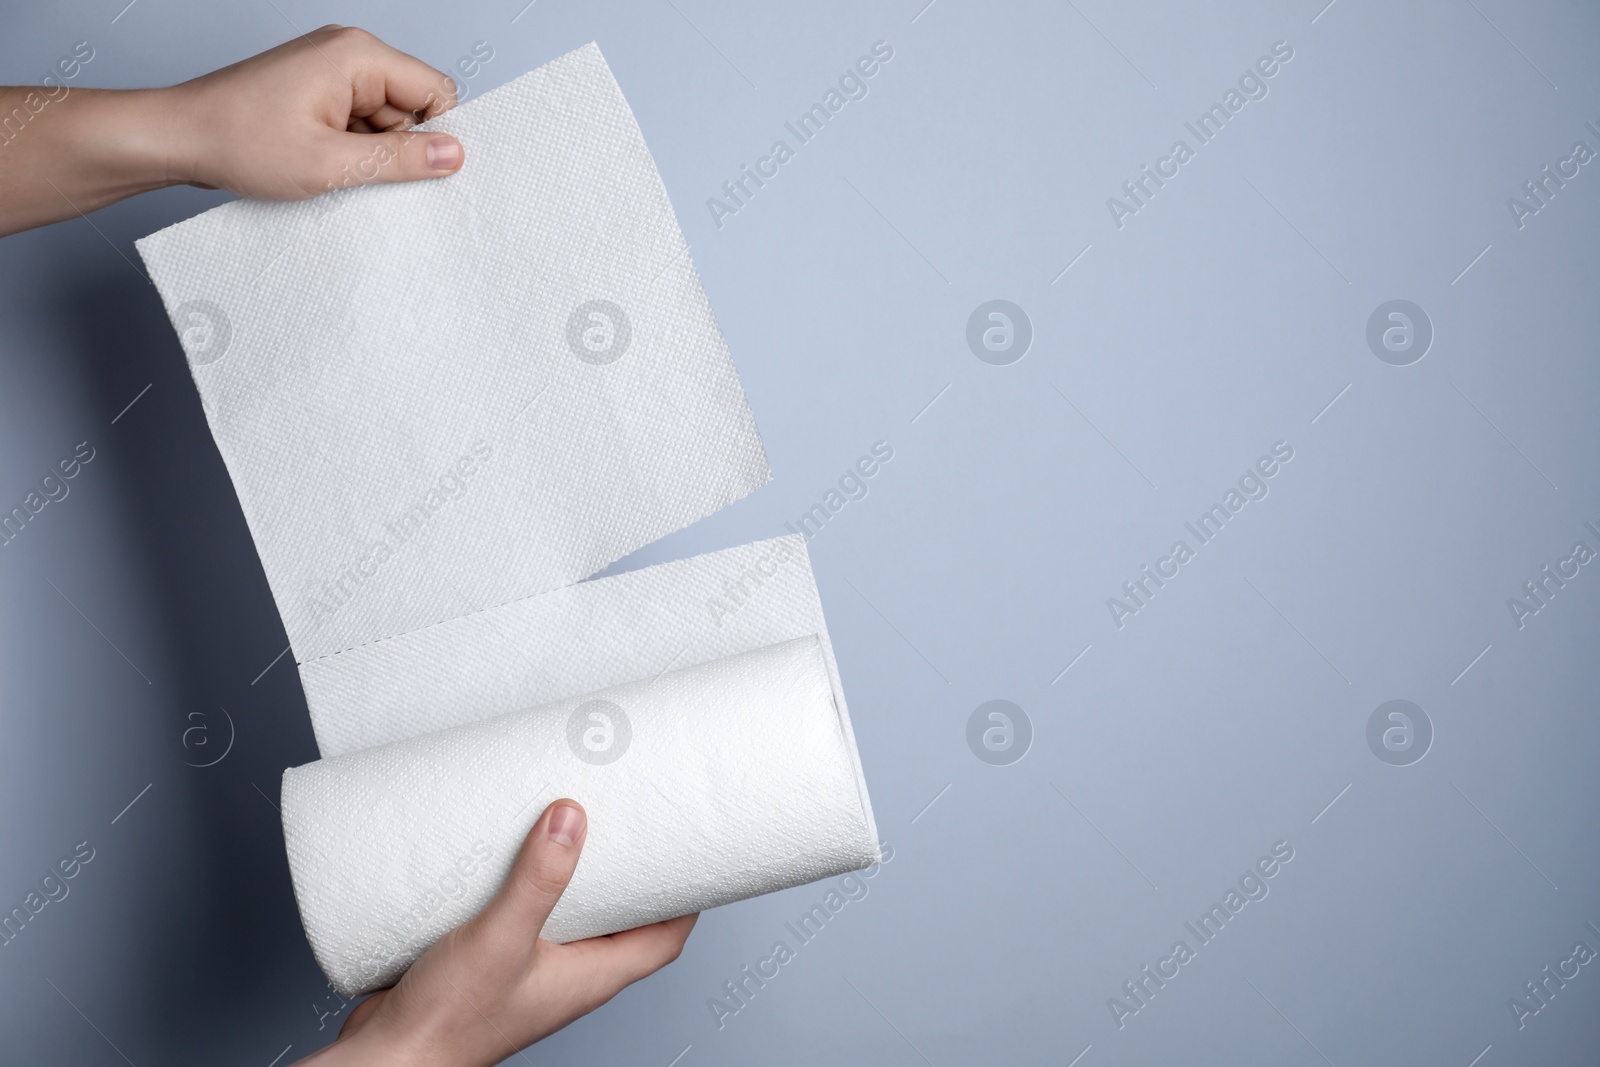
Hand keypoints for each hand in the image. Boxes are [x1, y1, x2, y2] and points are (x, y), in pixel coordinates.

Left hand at [161, 24, 463, 199]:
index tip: (417, 171)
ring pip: (385, 120)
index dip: (435, 135)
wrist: (177, 138)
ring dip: (368, 152)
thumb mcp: (331, 163)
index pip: (436, 91)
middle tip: (357, 171)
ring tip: (329, 167)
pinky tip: (322, 165)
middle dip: (395, 147)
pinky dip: (350, 150)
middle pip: (411, 107)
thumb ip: (401, 160)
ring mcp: (330, 71)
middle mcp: (347, 53)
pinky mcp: (317, 91)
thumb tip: (454, 155)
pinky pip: (358, 123)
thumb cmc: (238, 140)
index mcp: (358, 55)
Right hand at [294, 801, 696, 1066]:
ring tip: (571, 828)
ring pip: (571, 920)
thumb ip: (539, 879)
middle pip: (621, 924)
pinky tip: (508, 859)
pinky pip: (526, 920)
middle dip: (630, 877)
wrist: (387, 1059)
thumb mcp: (501, 937)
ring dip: (575, 878)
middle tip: (630, 826)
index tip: (689, 851)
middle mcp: (568, 978)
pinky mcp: (493, 965)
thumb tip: (572, 818)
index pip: (664, 940)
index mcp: (590, 978)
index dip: (685, 900)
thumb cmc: (449, 1024)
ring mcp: (531, 973)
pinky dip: (528, 888)